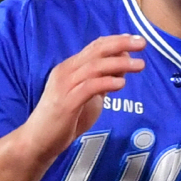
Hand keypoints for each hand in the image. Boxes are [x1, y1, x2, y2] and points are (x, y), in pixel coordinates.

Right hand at [24, 34, 146, 161]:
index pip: (95, 47)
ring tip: (139, 65)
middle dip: (121, 44)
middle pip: (96, 51)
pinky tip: (121, 83)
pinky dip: (106, 82)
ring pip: (94, 67)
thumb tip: (122, 66)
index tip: (136, 39)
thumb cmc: (63, 120)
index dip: (116, 40)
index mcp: (70, 68)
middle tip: (142, 43)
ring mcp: (64, 86)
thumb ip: (102, 81)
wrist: (38, 141)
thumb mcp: (88, 97)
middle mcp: (66, 72)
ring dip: (119, 63)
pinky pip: (89, 87)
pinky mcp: (66, 102)